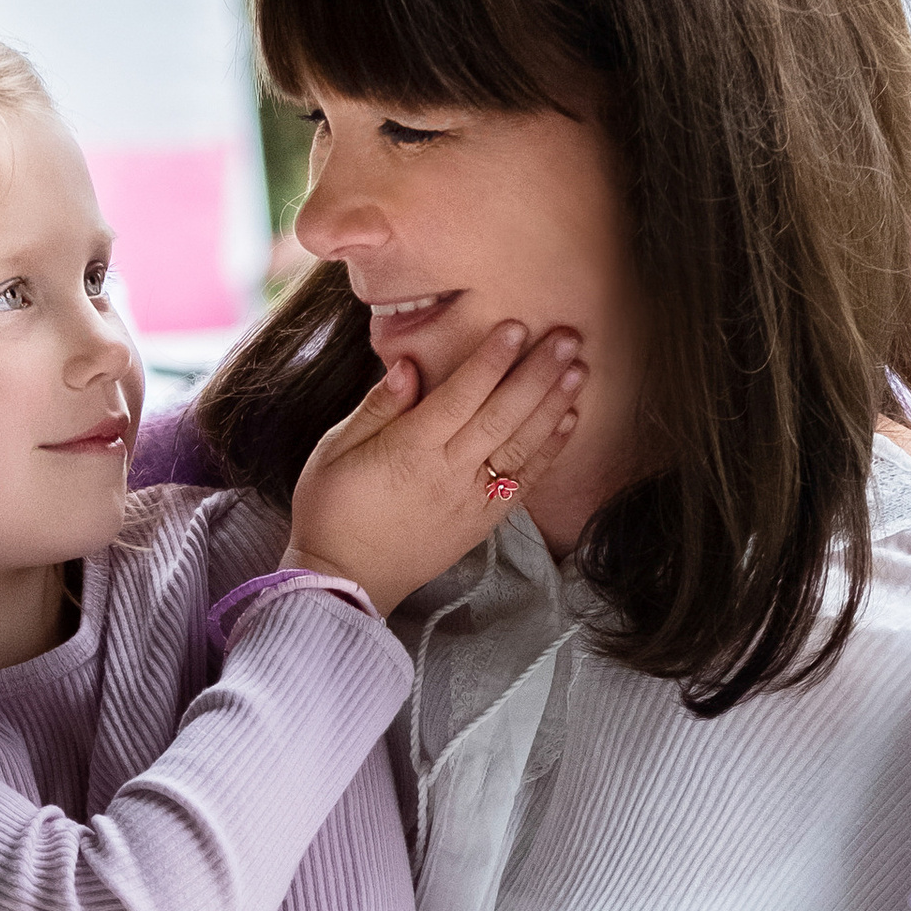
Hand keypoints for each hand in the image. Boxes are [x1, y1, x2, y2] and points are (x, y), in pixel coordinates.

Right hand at [287, 320, 584, 612]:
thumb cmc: (331, 510)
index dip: (491, 360)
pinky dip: (549, 451)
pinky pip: (522, 483)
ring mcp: (468, 500)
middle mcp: (446, 473)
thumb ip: (375, 408)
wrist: (344, 583)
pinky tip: (568, 420)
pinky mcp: (480, 522)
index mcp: (408, 450)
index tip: (517, 326)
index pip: (459, 395)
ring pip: (520, 445)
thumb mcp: (334, 451)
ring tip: (579, 369)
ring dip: (552, 405)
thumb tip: (406, 366)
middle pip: (501, 415)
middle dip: (537, 373)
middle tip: (568, 336)